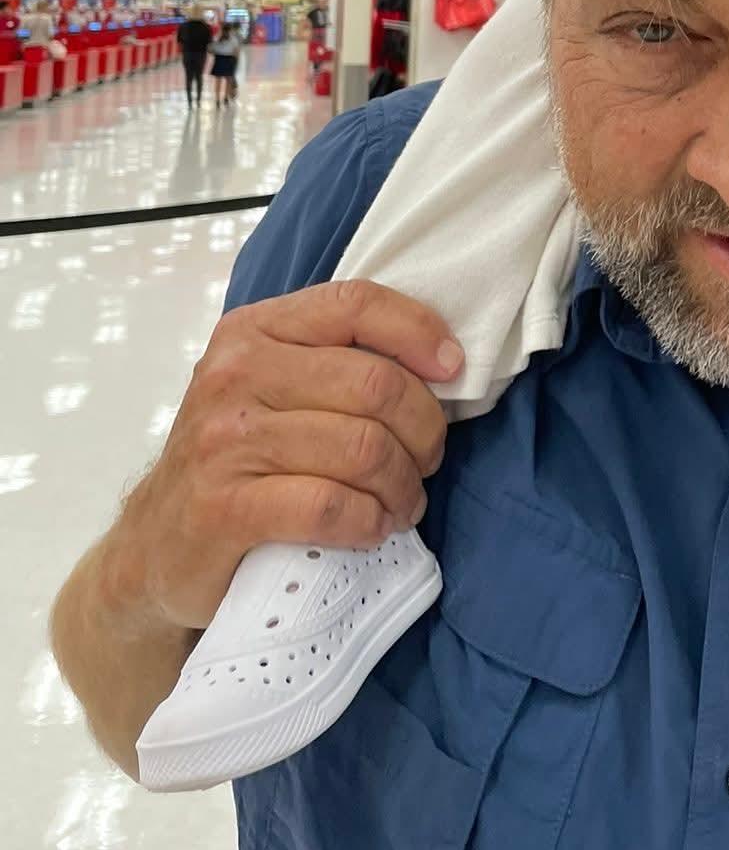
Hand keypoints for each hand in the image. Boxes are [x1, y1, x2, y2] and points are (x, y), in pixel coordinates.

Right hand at [114, 281, 461, 631]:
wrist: (155, 545)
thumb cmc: (235, 457)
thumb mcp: (271, 385)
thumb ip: (335, 358)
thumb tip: (443, 360)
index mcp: (253, 330)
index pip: (355, 303)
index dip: (419, 332)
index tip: (453, 369)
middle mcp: (234, 374)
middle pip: (374, 384)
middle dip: (424, 427)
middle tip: (427, 459)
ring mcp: (225, 441)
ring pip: (363, 449)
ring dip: (403, 483)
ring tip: (404, 501)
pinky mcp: (223, 508)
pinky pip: (331, 506)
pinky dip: (370, 521)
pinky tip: (374, 527)